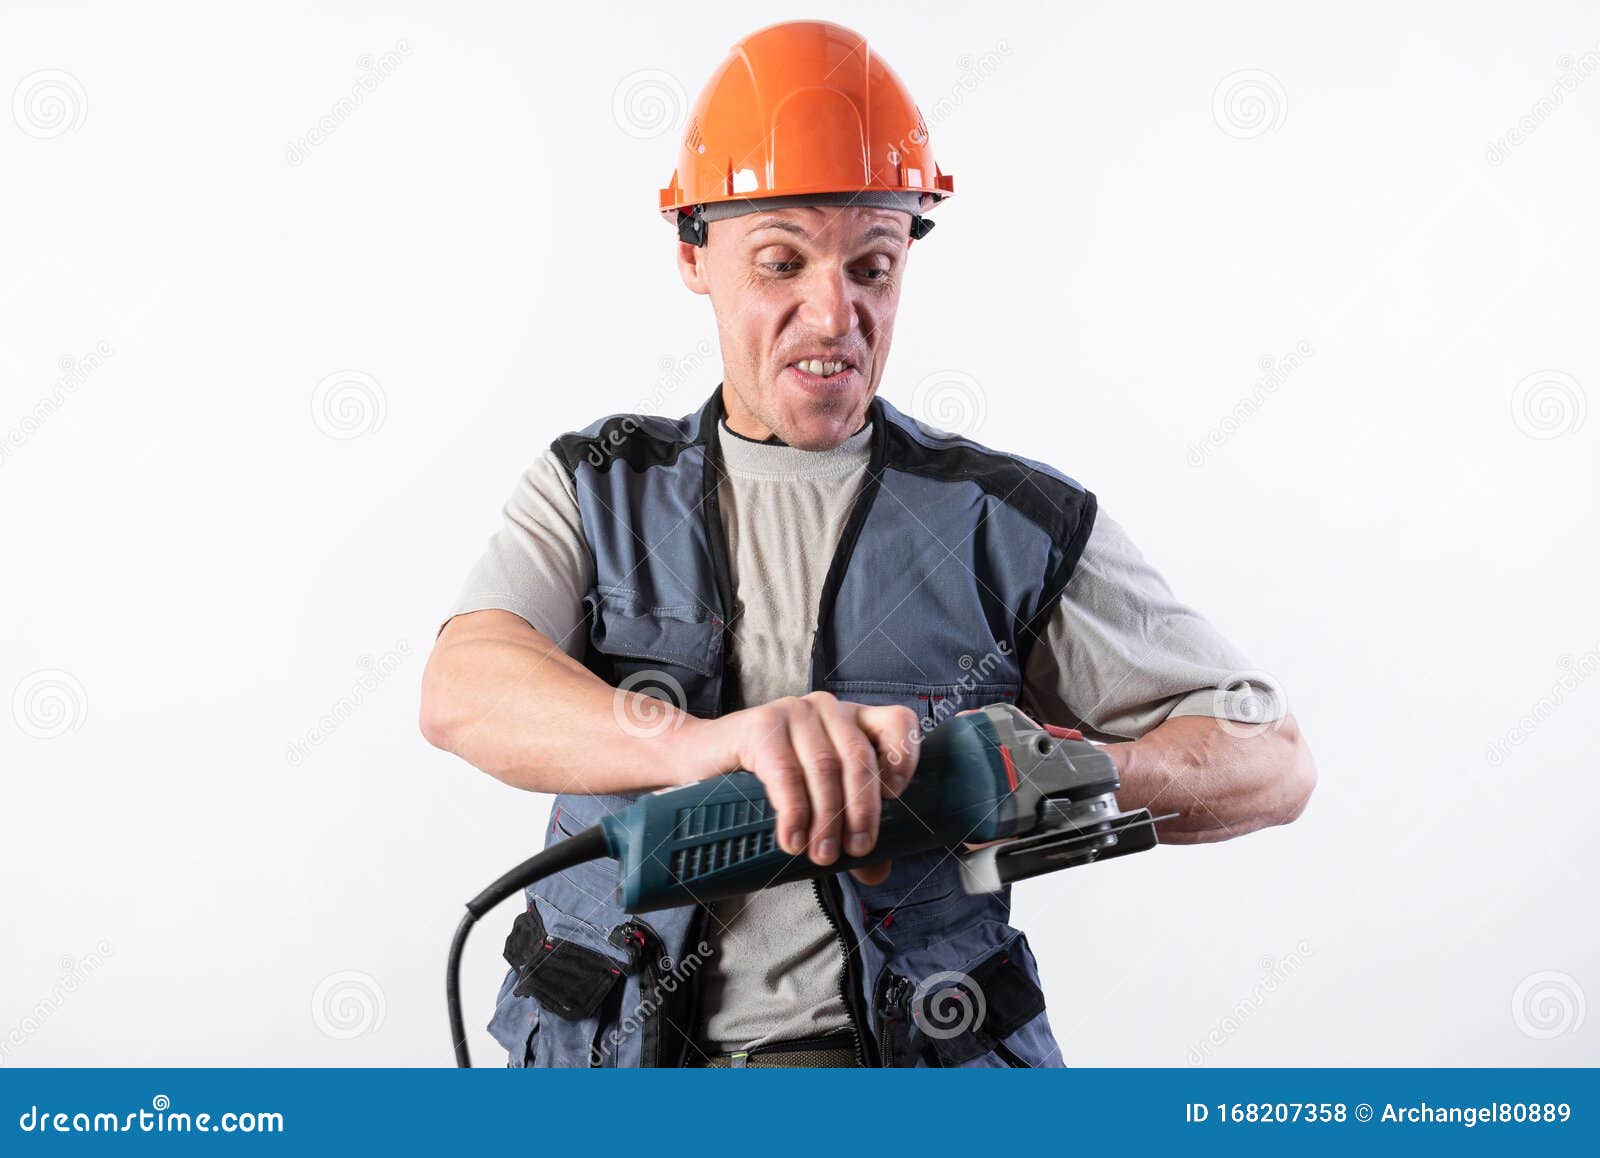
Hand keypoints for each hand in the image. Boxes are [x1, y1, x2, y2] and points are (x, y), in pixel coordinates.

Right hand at [668, 692, 920, 885]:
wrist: (698, 764)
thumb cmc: (763, 783)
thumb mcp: (814, 805)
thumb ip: (848, 831)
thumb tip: (878, 872)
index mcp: (853, 721)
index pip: (898, 722)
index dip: (905, 758)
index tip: (896, 800)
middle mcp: (828, 709)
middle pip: (860, 756)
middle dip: (861, 809)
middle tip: (854, 850)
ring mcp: (794, 711)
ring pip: (825, 766)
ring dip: (827, 817)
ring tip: (820, 854)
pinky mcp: (760, 723)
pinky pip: (785, 770)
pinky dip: (793, 810)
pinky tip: (791, 839)